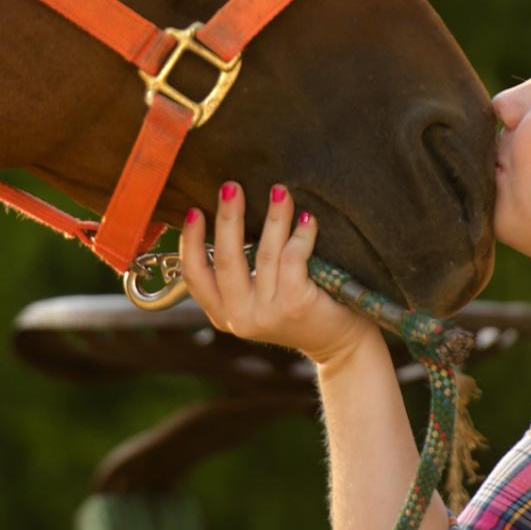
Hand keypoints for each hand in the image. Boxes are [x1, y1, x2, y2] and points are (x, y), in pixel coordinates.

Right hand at [180, 181, 379, 366]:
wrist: (340, 343)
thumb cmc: (297, 307)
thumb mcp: (259, 297)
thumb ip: (240, 273)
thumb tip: (227, 215)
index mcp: (223, 314)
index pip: (195, 277)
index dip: (190, 243)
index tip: (193, 211)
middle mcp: (240, 317)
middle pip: (227, 260)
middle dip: (228, 219)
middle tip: (231, 186)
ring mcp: (267, 313)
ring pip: (265, 253)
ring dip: (273, 217)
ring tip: (279, 191)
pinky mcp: (295, 304)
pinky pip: (293, 257)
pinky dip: (301, 233)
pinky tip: (307, 217)